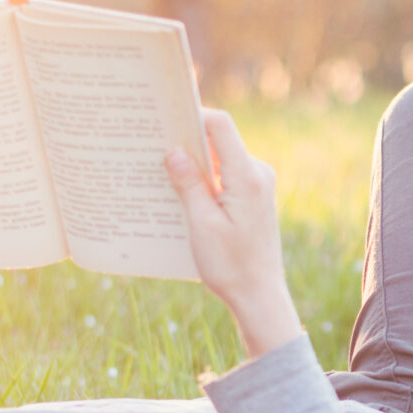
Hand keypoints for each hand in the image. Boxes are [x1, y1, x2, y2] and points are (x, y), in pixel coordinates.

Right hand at [167, 111, 301, 356]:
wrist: (259, 295)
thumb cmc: (230, 264)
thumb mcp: (202, 224)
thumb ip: (189, 184)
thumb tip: (174, 151)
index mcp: (247, 176)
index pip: (221, 126)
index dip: (193, 116)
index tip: (165, 118)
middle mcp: (257, 174)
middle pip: (219, 141)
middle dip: (187, 142)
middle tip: (153, 146)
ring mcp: (258, 185)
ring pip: (221, 160)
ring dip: (194, 164)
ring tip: (162, 173)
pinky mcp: (254, 198)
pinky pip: (226, 177)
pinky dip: (205, 180)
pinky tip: (181, 194)